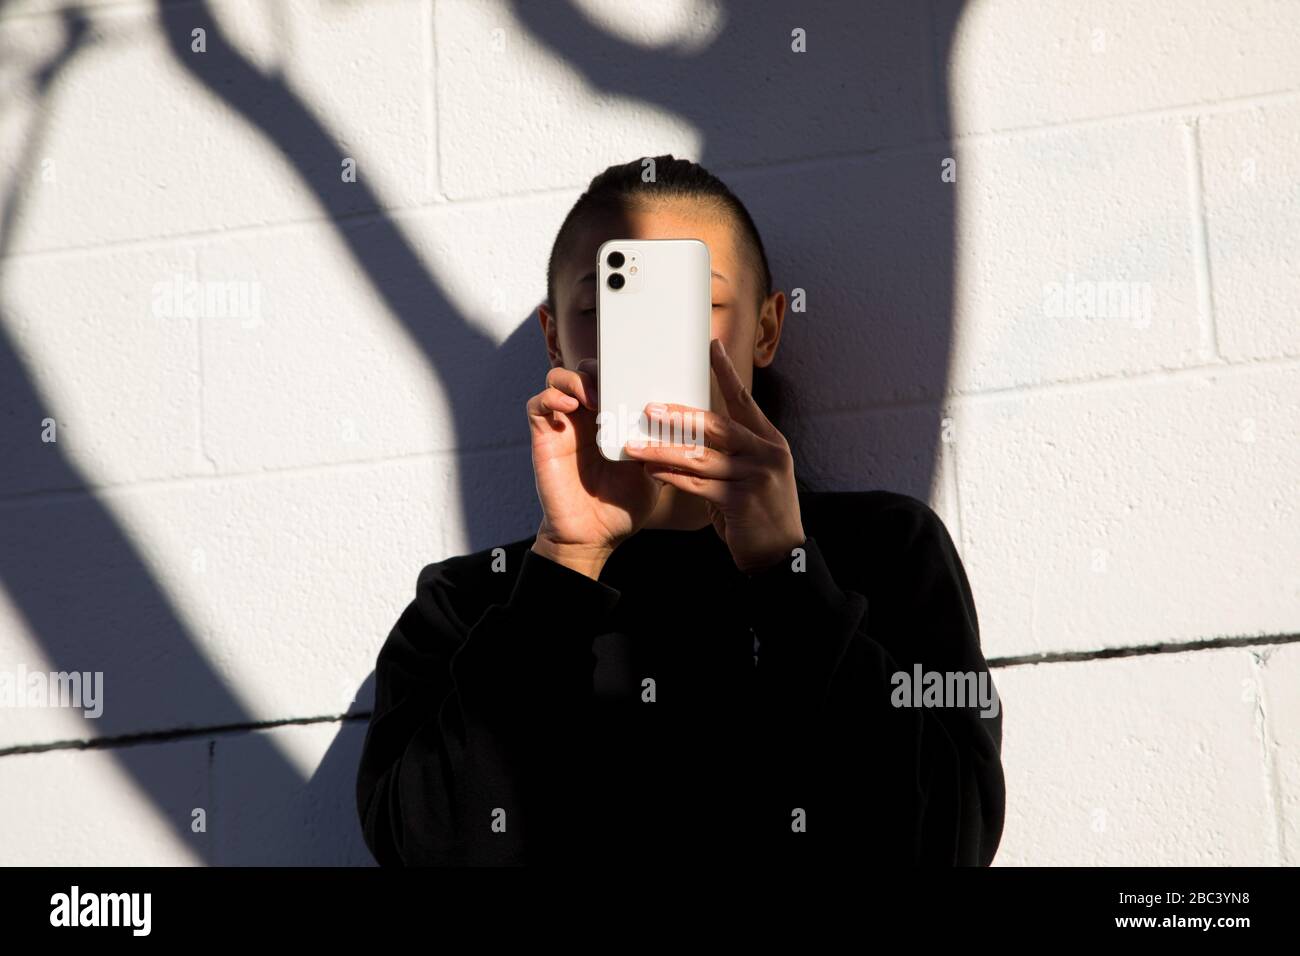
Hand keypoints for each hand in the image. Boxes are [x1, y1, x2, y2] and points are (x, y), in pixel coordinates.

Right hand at [525, 359, 662, 576]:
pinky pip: (538, 404)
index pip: (613, 379)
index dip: (622, 370)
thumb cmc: (622, 507)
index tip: (640, 373)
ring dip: (576, 379)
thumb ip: (665, 447)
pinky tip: (571, 408)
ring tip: (593, 397)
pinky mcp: (545, 438)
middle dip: (600, 368)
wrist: (594, 537)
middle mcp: (587, 418)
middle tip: (616, 382)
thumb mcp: (654, 472)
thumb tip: (686, 421)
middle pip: (586, 370)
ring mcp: (564, 425)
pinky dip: (552, 397)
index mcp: (613, 421)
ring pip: (559, 379)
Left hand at [623, 338, 805, 573]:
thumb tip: (690, 433)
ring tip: (637, 446)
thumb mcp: (751, 475)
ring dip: (664, 451)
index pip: (744, 401)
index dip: (726, 373)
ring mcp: (756, 477)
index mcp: (769, 441)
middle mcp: (766, 453)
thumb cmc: (758, 512)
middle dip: (680, 415)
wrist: (780, 554)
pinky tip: (652, 473)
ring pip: (702, 457)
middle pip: (718, 425)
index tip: (711, 347)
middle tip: (650, 407)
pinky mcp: (741, 501)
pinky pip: (698, 486)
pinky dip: (673, 478)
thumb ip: (729, 453)